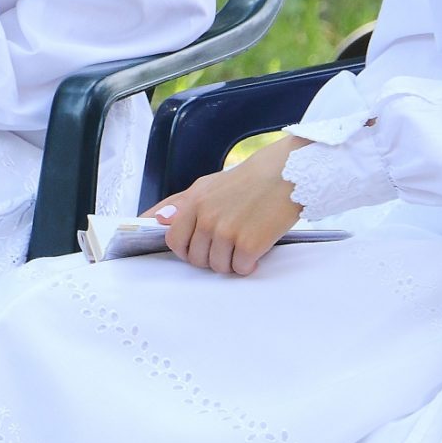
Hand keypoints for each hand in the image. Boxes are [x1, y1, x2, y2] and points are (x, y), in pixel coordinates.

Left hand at [147, 136, 305, 276]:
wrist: (286, 173)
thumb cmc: (248, 180)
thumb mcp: (208, 185)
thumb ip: (180, 203)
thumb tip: (155, 219)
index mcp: (194, 202)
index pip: (174, 240)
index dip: (186, 249)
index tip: (199, 247)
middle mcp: (206, 217)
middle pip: (196, 258)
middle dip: (210, 256)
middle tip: (228, 243)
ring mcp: (226, 232)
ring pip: (218, 266)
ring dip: (231, 261)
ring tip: (243, 242)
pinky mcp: (248, 244)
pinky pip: (239, 269)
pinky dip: (248, 264)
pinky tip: (256, 249)